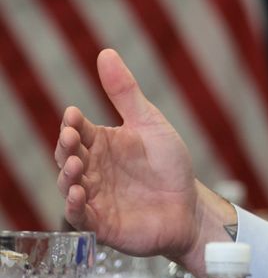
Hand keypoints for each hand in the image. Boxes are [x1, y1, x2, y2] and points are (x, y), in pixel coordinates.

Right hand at [54, 49, 232, 271]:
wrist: (190, 206)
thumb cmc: (169, 164)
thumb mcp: (150, 123)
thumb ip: (126, 92)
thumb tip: (106, 53)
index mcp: (101, 144)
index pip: (78, 130)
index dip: (73, 123)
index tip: (74, 114)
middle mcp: (93, 170)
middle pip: (68, 157)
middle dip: (66, 147)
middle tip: (71, 137)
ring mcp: (94, 197)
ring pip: (68, 185)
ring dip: (68, 175)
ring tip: (77, 165)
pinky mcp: (101, 223)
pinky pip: (80, 216)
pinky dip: (75, 206)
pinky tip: (78, 194)